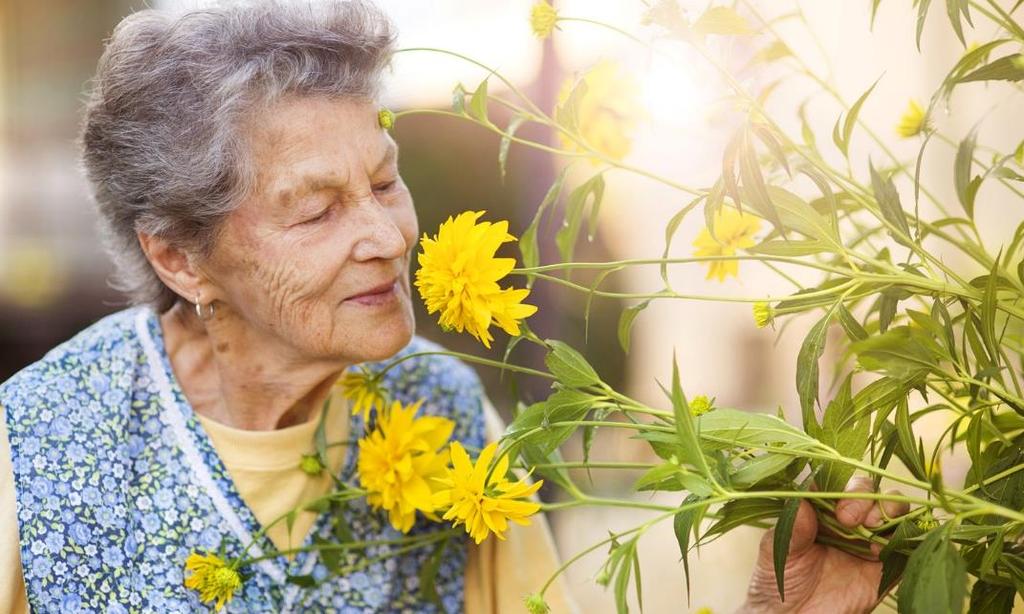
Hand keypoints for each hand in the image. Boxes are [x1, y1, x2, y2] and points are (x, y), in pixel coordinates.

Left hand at [740, 477, 908, 613]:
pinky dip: (905, 538)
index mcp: (819, 508)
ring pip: (894, 508)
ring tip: (870, 529)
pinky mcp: (887, 565)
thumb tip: (804, 502)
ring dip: (887, 510)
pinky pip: (908, 543)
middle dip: (864, 497)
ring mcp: (869, 540)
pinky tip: (882, 551)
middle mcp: (847, 518)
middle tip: (849, 520)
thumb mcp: (778, 550)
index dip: (839, 485)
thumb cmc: (780, 580)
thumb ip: (792, 528)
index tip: (833, 506)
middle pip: (869, 489)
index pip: (836, 480)